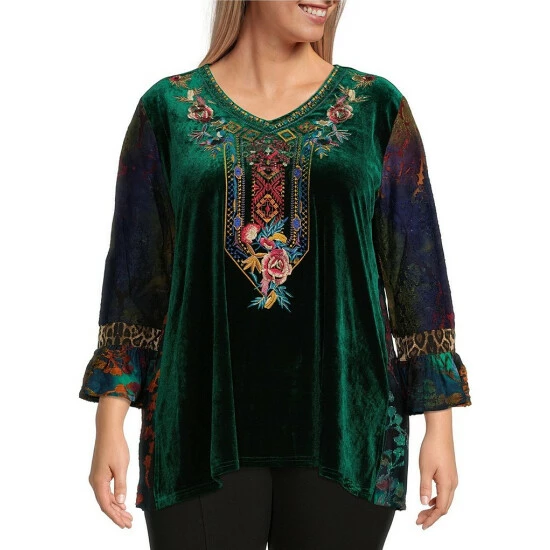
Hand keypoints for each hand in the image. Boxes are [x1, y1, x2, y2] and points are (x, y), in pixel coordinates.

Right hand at [88, 397, 133, 527]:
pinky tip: (121, 503)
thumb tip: (120, 503)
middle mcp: (95, 482)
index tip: (125, 524)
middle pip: (105, 504)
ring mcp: (96, 478)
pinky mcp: (100, 474)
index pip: (106, 505)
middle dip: (117, 515)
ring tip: (127, 516)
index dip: (116, 516)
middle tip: (129, 523)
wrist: (108, 431)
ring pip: (105, 498)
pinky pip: (106, 491)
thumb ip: (121, 485)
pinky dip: (114, 499)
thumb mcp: (121, 466)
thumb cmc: (115, 446)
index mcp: (98, 482)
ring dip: (116, 508)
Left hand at [416, 409, 457, 529]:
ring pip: (445, 500)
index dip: (431, 519)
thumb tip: (423, 503)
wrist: (440, 432)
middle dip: (431, 516)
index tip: (421, 525)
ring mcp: (452, 478)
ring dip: (433, 508)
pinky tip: (428, 499)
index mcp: (447, 484)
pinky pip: (445, 492)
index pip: (440, 509)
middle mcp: (453, 483)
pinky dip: (436, 499)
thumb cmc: (432, 448)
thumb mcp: (425, 469)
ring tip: (421, 512)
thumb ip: (424, 487)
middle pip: (444, 507)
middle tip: (418, 521)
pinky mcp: (449, 474)